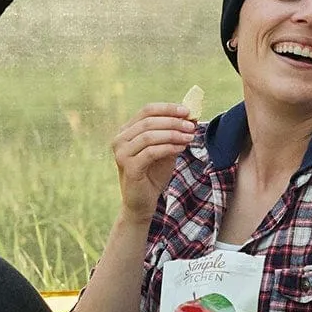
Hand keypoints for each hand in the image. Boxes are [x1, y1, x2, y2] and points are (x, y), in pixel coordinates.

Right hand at [110, 103, 198, 221]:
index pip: (147, 111)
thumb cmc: (153, 175)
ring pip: (149, 135)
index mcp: (126, 131)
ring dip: (173, 134)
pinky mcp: (129, 167)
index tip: (187, 111)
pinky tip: (181, 149)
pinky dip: (168, 148)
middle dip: (173, 121)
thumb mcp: (166, 150)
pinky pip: (151, 152)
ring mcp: (122, 153)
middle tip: (191, 126)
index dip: (168, 108)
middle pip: (148, 121)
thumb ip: (174, 133)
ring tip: (189, 137)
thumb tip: (192, 117)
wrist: (142, 203)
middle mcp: (120, 139)